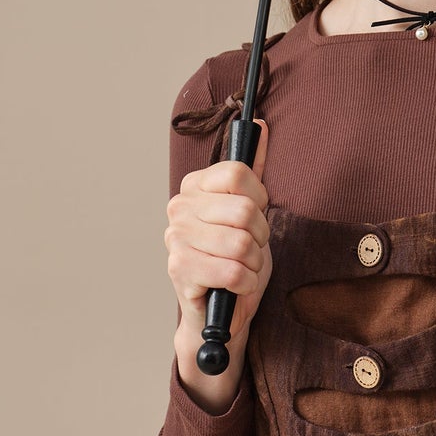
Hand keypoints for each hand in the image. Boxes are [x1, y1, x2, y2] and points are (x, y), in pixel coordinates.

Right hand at [165, 118, 271, 352]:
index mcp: (195, 186)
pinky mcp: (179, 270)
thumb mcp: (251, 211)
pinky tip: (236, 286)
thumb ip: (254, 170)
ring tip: (243, 267)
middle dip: (260, 237)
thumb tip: (260, 125)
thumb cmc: (236, 258)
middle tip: (251, 249)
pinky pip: (233, 271)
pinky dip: (245, 283)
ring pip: (241, 243)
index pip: (238, 172)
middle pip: (244, 210)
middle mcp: (179, 206)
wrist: (221, 310)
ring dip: (254, 263)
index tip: (256, 217)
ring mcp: (175, 238)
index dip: (259, 199)